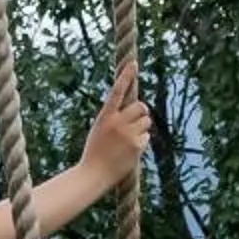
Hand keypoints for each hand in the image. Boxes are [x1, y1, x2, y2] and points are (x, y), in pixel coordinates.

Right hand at [82, 60, 149, 179]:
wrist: (92, 174)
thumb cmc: (95, 152)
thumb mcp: (99, 130)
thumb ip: (113, 118)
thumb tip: (134, 109)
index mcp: (104, 116)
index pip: (117, 91)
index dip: (126, 76)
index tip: (133, 63)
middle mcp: (117, 122)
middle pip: (141, 106)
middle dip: (142, 112)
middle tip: (137, 120)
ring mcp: (127, 134)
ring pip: (146, 121)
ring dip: (142, 127)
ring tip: (130, 139)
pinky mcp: (137, 145)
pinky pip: (146, 137)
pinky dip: (141, 142)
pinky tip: (130, 151)